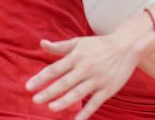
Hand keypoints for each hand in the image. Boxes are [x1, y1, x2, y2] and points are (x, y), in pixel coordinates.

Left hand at [26, 32, 142, 119]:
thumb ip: (60, 47)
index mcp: (77, 56)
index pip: (55, 69)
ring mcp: (97, 79)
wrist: (127, 46)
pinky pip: (94, 103)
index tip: (28, 87)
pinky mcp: (108, 89)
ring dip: (64, 101)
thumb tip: (41, 43)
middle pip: (64, 82)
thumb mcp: (79, 42)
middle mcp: (86, 68)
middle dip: (49, 92)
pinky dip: (85, 113)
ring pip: (78, 93)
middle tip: (35, 100)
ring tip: (51, 107)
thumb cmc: (99, 45)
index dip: (41, 78)